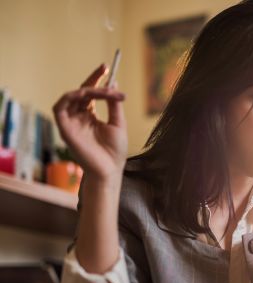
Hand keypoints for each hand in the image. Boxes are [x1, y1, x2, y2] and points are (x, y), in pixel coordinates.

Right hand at [52, 64, 127, 181]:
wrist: (110, 169)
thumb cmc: (114, 151)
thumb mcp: (118, 123)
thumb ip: (114, 104)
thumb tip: (114, 84)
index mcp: (90, 116)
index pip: (91, 93)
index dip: (97, 79)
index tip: (107, 68)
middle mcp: (79, 117)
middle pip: (81, 92)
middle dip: (93, 79)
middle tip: (105, 69)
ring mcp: (71, 123)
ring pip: (73, 97)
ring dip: (88, 89)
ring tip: (105, 91)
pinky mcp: (64, 129)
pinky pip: (60, 108)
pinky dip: (70, 97)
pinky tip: (85, 94)